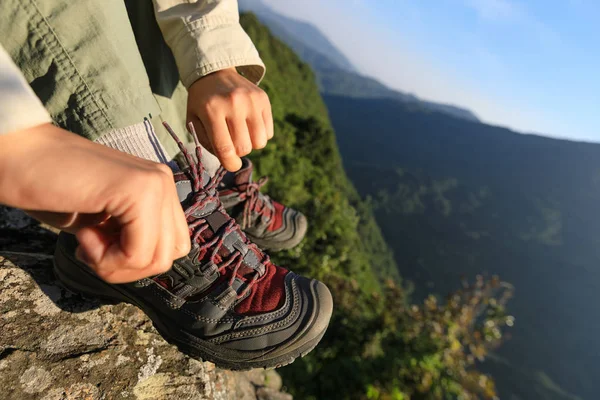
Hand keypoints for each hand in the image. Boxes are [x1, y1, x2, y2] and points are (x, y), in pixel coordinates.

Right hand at [0, 123, 190, 282]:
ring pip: (156, 259)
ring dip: (115, 263)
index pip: (173, 248)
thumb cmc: (51, 190)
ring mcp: (155, 183)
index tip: (100, 244)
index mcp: (160, 188)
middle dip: (127, 267)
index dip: (135, 261)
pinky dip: (106, 258)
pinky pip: (138, 253)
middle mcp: (163, 182)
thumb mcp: (104, 223)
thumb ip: (136, 237)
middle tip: (91, 246)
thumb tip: (151, 265)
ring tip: (86, 237)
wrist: (15, 156)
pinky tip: (84, 233)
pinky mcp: (139, 190)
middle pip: (168, 257)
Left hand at [187, 67, 273, 170]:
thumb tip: (228, 159)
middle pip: (244, 147)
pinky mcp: (263, 99)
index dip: (230, 164)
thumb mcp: (193, 120)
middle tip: (232, 142)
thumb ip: (207, 142)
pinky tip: (250, 124)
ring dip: (251, 144)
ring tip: (241, 134)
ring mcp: (251, 100)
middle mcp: (233, 104)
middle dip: (238, 151)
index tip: (231, 164)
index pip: (225, 148)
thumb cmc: (202, 102)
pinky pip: (269, 132)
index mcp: (212, 110)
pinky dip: (260, 134)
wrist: (215, 72)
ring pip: (260, 142)